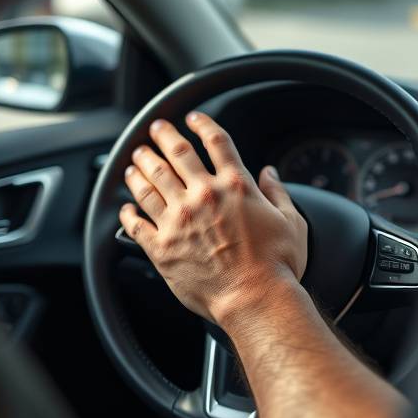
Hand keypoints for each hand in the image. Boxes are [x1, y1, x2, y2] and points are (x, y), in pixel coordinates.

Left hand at [119, 112, 307, 324]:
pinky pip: (136, 224)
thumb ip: (278, 192)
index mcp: (235, 185)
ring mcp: (178, 220)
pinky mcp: (162, 247)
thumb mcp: (290, 221)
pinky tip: (126, 206)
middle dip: (163, 136)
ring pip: (150, 183)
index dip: (202, 124)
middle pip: (176, 154)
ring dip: (141, 167)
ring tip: (135, 159)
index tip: (192, 118)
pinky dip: (128, 213)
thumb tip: (270, 172)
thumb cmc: (276, 264)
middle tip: (155, 128)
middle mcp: (203, 196)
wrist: (255, 299)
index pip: (215, 142)